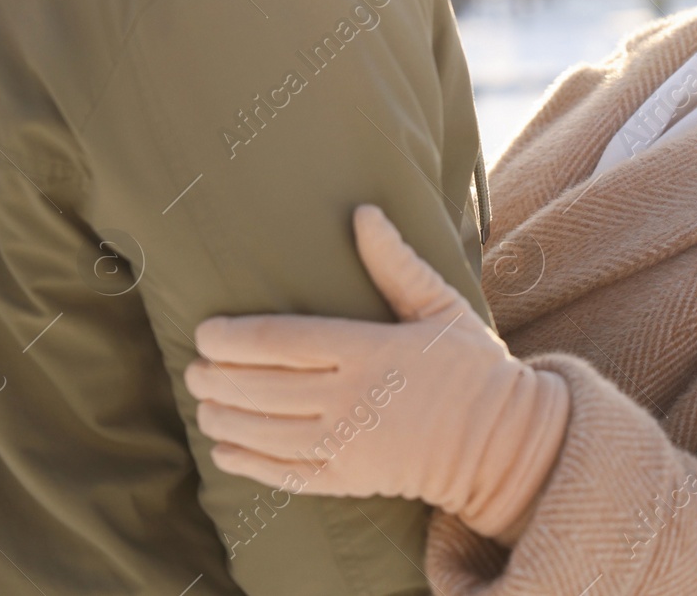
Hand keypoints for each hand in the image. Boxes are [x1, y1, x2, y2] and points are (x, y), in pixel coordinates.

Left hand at [184, 205, 568, 539]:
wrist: (503, 442)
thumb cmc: (473, 367)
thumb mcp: (441, 307)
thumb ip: (396, 264)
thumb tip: (363, 214)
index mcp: (371, 350)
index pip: (281, 341)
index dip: (232, 338)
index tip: (206, 332)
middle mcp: (353, 399)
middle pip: (260, 388)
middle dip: (215, 378)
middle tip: (194, 369)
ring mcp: (349, 445)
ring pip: (263, 433)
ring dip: (222, 419)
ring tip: (204, 404)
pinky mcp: (350, 482)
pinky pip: (284, 475)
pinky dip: (247, 463)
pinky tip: (225, 449)